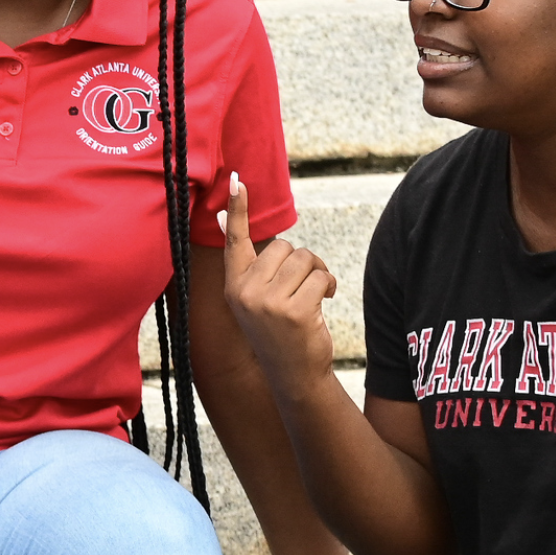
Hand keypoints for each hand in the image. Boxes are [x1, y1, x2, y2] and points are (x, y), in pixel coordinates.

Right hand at [221, 174, 339, 396]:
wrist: (294, 375)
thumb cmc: (279, 332)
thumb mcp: (258, 298)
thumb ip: (249, 263)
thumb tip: (226, 222)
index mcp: (234, 285)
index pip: (236, 240)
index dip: (238, 209)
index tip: (236, 179)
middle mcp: (244, 292)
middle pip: (286, 247)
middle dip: (303, 263)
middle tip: (303, 288)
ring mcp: (267, 302)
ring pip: (306, 259)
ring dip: (319, 274)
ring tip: (315, 297)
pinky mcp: (293, 310)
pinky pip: (320, 278)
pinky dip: (329, 287)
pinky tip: (324, 304)